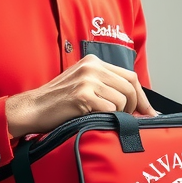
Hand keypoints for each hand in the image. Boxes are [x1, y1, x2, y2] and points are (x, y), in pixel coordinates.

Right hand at [5, 55, 154, 137]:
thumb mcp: (83, 85)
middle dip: (135, 107)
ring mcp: (87, 79)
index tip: (149, 112)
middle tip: (130, 121)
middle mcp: (92, 66)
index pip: (130, 76)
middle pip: (130, 87)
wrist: (32, 109)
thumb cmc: (58, 102)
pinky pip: (110, 109)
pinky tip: (95, 119)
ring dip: (119, 114)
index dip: (142, 96)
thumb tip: (136, 104)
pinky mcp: (82, 94)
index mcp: (93, 61)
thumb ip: (106, 87)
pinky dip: (108, 118)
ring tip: (105, 119)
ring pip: (122, 99)